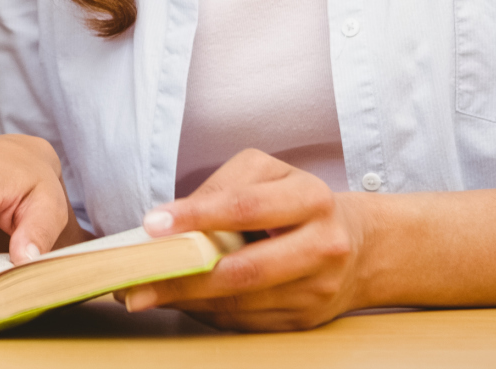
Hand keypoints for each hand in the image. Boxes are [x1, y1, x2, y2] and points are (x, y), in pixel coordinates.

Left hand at [120, 149, 372, 330]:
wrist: (359, 245)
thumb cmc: (298, 202)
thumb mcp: (268, 174)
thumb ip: (222, 188)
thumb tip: (172, 222)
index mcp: (311, 199)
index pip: (245, 207)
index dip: (196, 216)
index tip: (153, 224)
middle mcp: (322, 247)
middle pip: (243, 270)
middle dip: (183, 278)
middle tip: (136, 280)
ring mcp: (317, 290)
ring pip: (240, 303)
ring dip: (186, 301)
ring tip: (146, 292)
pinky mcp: (305, 320)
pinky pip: (245, 321)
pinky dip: (207, 312)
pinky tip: (181, 302)